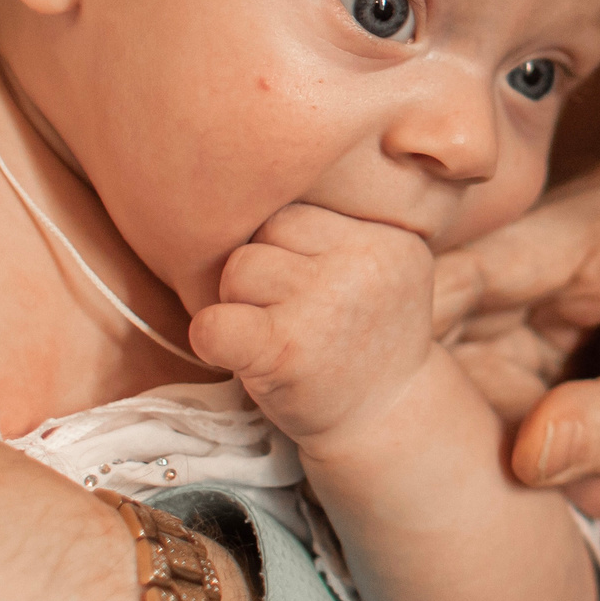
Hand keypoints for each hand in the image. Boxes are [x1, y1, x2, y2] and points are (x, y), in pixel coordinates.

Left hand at [190, 202, 443, 450]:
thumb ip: (336, 231)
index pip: (297, 212)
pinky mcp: (286, 353)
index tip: (302, 285)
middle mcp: (364, 265)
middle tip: (285, 314)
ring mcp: (326, 308)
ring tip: (272, 334)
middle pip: (264, 232)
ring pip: (237, 269)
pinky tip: (235, 353)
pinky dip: (211, 337)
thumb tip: (246, 177)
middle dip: (260, 272)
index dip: (284, 248)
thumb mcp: (380, 270)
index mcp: (388, 238)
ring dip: (239, 303)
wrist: (388, 423)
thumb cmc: (364, 341)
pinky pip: (214, 322)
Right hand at [432, 154, 599, 517]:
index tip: (386, 404)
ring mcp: (550, 266)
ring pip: (467, 348)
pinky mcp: (537, 311)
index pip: (493, 259)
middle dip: (483, 407)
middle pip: (463, 305)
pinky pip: (489, 370)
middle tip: (530, 481)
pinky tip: (590, 480)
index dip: (421, 324)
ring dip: (510, 433)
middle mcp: (573, 221)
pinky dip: (523, 434)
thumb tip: (525, 454)